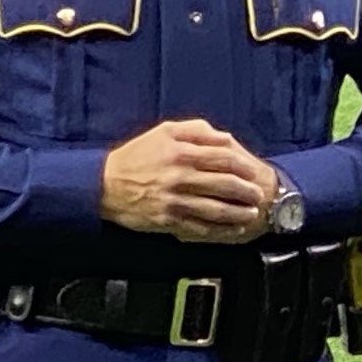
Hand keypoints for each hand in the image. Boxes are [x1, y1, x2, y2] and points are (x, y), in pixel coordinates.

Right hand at [101, 120, 276, 243]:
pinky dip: (220, 230)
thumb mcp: (164, 132)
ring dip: (238, 213)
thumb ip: (197, 130)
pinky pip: (200, 228)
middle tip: (258, 195)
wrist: (103, 184)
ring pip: (216, 209)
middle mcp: (180, 176)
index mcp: (182, 152)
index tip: (254, 172)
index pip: (224, 159)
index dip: (244, 167)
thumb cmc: (137, 155)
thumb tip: (225, 137)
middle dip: (246, 192)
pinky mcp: (168, 220)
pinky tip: (233, 230)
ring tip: (251, 214)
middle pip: (225, 185)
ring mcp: (174, 200)